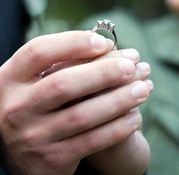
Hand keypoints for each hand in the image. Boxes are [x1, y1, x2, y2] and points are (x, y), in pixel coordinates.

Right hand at [0, 31, 151, 174]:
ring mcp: (32, 136)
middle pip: (63, 84)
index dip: (73, 42)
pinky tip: (136, 116)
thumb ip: (60, 61)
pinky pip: (90, 142)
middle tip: (132, 66)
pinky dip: (116, 128)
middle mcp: (16, 107)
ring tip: (143, 88)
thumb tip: (104, 41)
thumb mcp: (34, 79)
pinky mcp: (51, 159)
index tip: (104, 42)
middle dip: (103, 73)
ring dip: (118, 100)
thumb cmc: (35, 101)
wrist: (19, 152)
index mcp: (10, 78)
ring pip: (81, 115)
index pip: (38, 51)